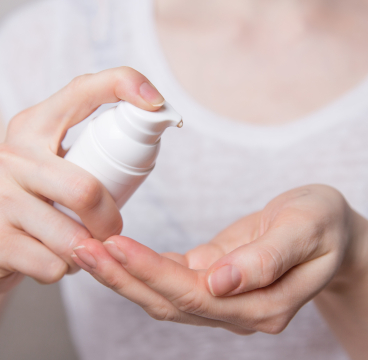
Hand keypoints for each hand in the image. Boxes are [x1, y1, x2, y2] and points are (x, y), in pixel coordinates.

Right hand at [0, 67, 164, 293]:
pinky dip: (66, 269)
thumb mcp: (55, 161)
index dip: (125, 86)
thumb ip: (91, 145)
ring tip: (79, 243)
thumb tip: (152, 119)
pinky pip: (54, 266)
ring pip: (73, 238)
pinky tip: (53, 256)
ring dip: (88, 249)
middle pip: (86, 191)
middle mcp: (13, 155)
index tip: (156, 103)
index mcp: (36, 126)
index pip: (85, 91)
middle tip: (111, 227)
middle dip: (110, 221)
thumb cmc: (38, 195)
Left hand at [71, 184, 365, 334]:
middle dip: (122, 276)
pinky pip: (170, 279)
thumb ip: (267, 259)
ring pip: (163, 294)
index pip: (195, 295)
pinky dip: (140, 266)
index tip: (114, 246)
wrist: (326, 227)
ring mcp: (224, 298)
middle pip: (169, 301)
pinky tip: (114, 252)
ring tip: (86, 248)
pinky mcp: (213, 278)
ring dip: (122, 273)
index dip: (152, 273)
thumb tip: (221, 283)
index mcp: (263, 303)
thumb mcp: (305, 230)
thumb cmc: (321, 223)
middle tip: (81, 248)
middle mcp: (238, 310)